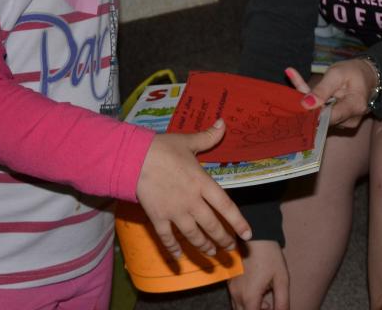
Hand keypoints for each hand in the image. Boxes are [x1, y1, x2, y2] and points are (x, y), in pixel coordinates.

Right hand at [136, 119, 252, 257]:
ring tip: (211, 253)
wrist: (134, 158)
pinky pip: (167, 238)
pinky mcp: (158, 217)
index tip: (247, 235)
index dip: (238, 222)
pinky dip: (173, 249)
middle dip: (222, 239)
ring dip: (204, 246)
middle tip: (230, 249)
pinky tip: (179, 257)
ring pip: (193, 235)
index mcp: (202, 183)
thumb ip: (208, 137)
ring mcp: (175, 212)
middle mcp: (192, 201)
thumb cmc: (162, 148)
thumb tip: (224, 123)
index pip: (226, 206)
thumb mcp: (187, 141)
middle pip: (212, 226)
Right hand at [227, 239, 288, 309]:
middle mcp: (236, 295)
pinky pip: (235, 299)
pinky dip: (245, 300)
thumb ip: (282, 302)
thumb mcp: (282, 280)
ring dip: (250, 308)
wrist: (255, 235)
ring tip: (265, 297)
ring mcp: (231, 288)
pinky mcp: (230, 281)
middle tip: (269, 304)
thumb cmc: (270, 256)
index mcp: (249, 297)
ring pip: (238, 308)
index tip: (271, 308)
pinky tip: (257, 289)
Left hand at [286, 61, 374, 128]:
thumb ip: (322, 89)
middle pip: (323, 118)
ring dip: (311, 104)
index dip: (312, 112)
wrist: (366, 76)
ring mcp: (346, 123)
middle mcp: (351, 120)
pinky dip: (316, 106)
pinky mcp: (340, 122)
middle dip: (308, 104)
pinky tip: (310, 94)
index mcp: (355, 106)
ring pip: (321, 117)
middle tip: (296, 85)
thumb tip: (306, 105)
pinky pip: (323, 116)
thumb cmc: (352, 72)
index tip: (298, 102)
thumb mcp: (336, 73)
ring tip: (301, 84)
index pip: (329, 117)